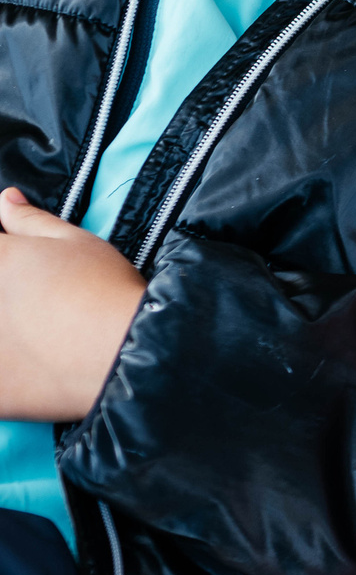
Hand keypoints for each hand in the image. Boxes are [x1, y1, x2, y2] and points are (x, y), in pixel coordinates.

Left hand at [0, 188, 146, 421]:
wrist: (124, 354)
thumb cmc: (105, 291)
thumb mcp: (76, 243)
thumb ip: (30, 221)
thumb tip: (6, 200)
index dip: (8, 258)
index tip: (21, 272)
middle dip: (10, 295)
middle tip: (35, 304)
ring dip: (8, 330)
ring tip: (35, 334)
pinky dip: (9, 374)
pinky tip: (28, 367)